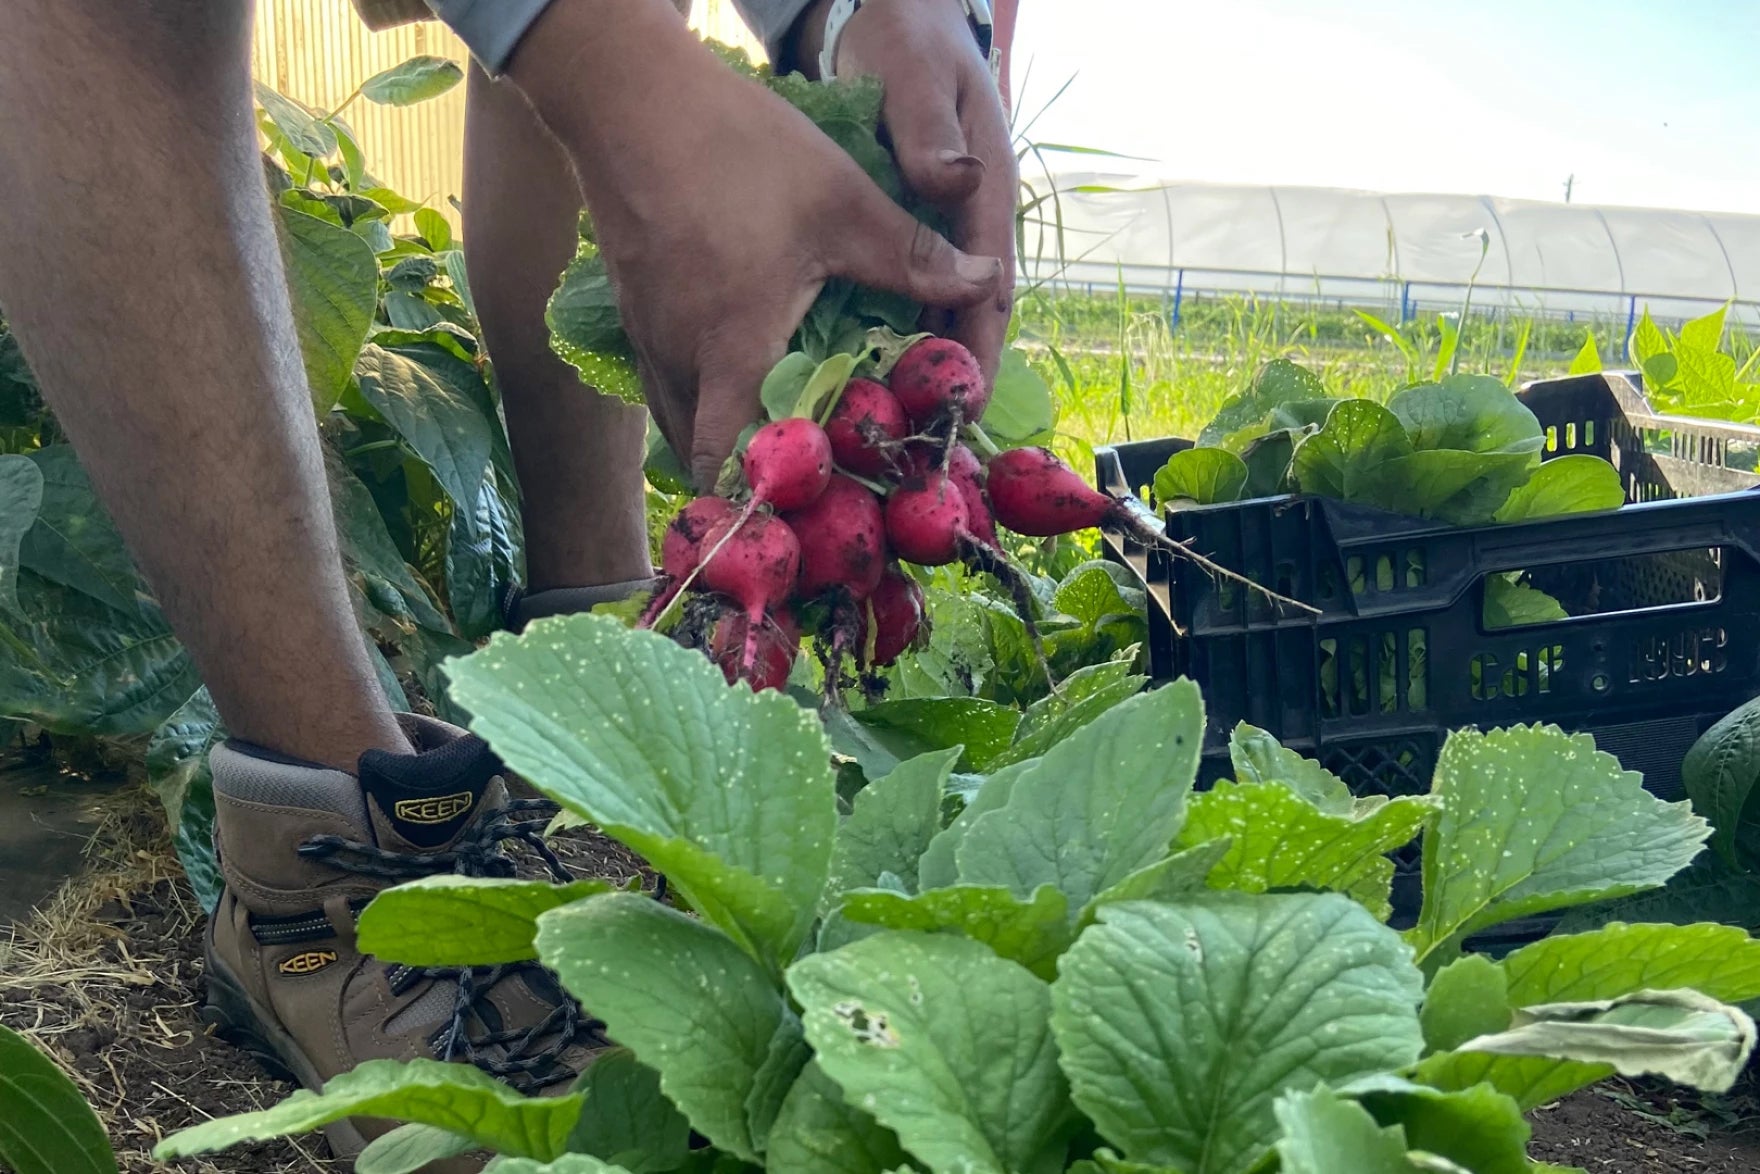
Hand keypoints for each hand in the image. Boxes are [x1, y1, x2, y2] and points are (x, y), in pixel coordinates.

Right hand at [508, 0, 1003, 488]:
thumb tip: (985, 283)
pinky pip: (665, 376)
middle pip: (701, 454)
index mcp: (730, 352)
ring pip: (677, 416)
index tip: (811, 509)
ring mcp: (644, 335)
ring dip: (722, 431)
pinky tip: (740, 365)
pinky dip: (700, 390)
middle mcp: (677, 359)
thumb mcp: (842, 204)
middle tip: (808, 474)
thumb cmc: (737, 152)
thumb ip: (913, 258)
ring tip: (781, 429)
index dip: (763, 500)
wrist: (629, 97)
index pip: (728, 465)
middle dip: (749, 474)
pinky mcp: (632, 308)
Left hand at [789, 0, 1017, 383]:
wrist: (892, 14)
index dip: (981, 347)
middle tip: (923, 435)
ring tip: (889, 420)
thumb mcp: (917, 76)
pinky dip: (887, 329)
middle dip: (950, 374)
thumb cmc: (906, 38)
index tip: (967, 403)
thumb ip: (930, 133)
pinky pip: (903, 287)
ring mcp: (940, 222)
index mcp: (987, 189)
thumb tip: (953, 180)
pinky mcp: (906, 223)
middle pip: (968, 311)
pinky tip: (856, 366)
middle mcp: (970, 217)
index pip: (992, 285)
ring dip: (916, 360)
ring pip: (937, 305)